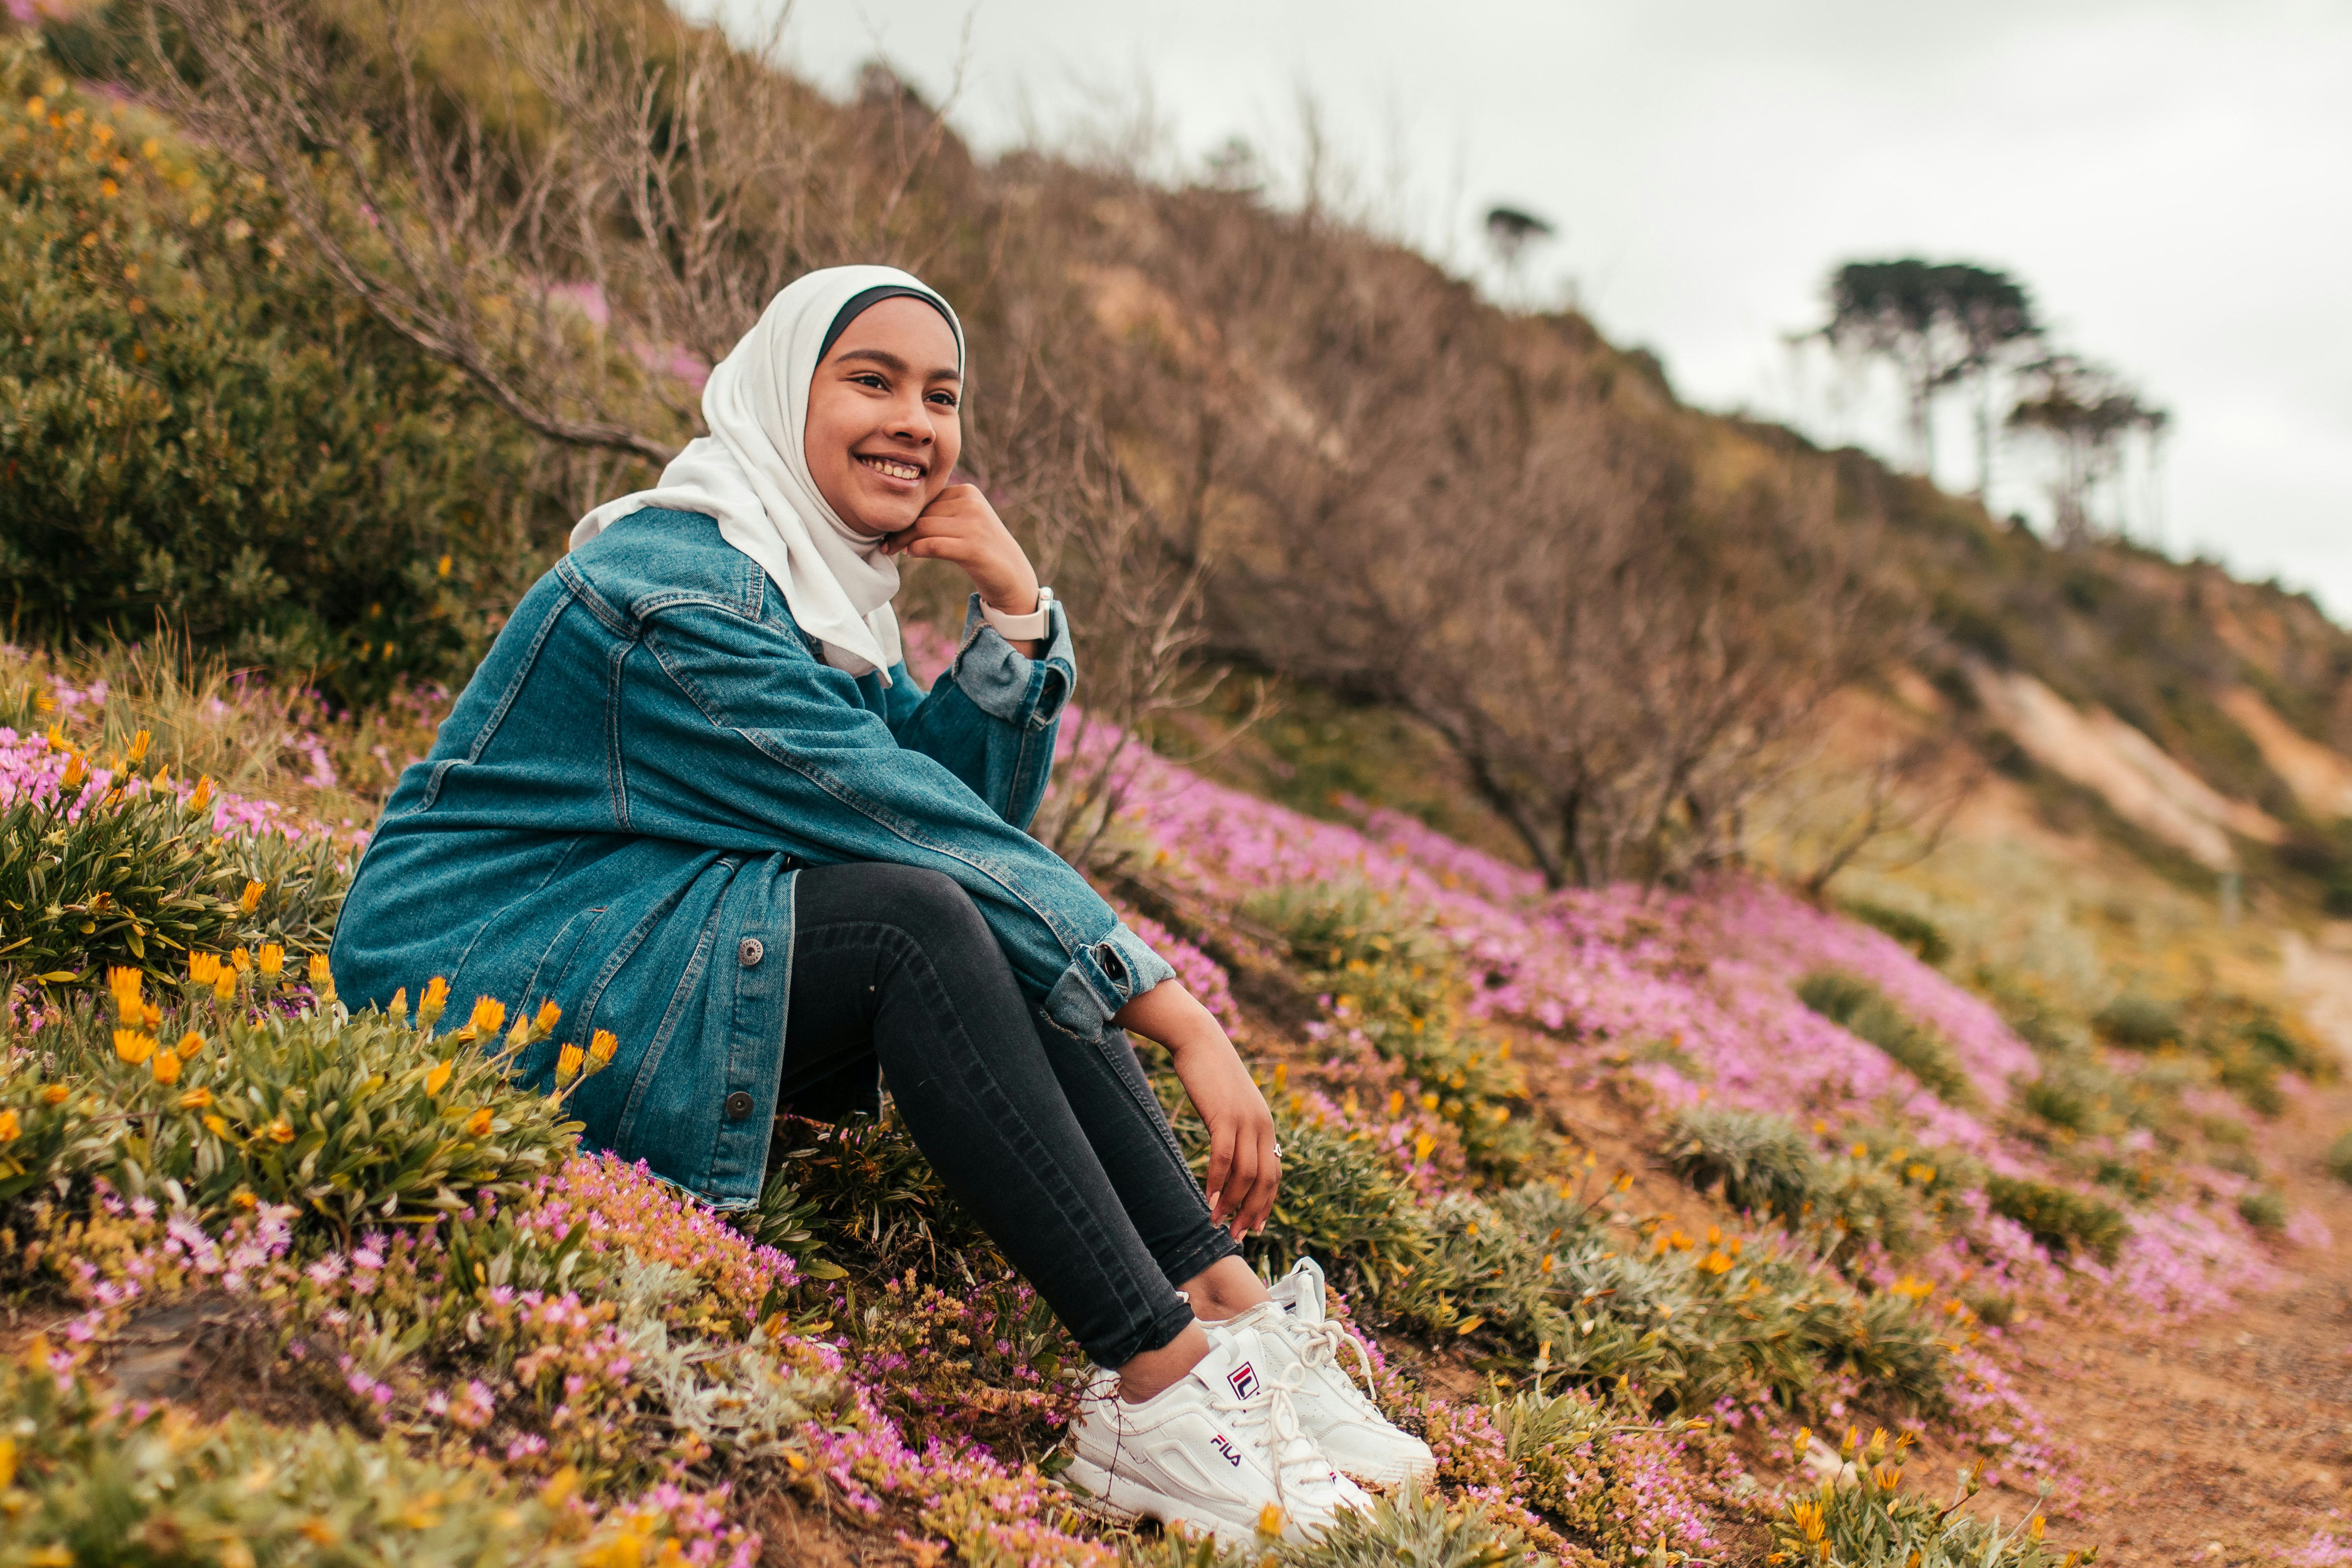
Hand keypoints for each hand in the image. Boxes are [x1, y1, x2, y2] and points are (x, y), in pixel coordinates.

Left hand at [879, 482, 1038, 615]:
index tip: (889, 529)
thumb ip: (941, 512)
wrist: (1013, 577)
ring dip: (902, 540)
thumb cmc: (982, 550)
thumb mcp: (965, 522)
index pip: (926, 500)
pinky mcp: (972, 548)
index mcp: (968, 492)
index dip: (905, 515)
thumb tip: (901, 516)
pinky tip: (911, 554)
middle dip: (899, 529)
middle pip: (921, 513)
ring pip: (922, 527)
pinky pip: (932, 545)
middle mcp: (971, 504)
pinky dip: (916, 549)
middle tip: (885, 544)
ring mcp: (973, 525)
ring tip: (893, 550)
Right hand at [1113, 980, 1279, 1239]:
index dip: (1266, 1204)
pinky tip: (1208, 1198)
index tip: (1255, 1227)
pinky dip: (1216, 1182)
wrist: (1199, 1040)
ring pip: (1246, 1174)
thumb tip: (1230, 1160)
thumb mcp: (1230, 1106)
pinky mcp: (1225, 1115)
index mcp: (1266, 1125)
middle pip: (1265, 1180)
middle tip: (1238, 1236)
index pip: (1274, 1173)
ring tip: (1217, 1222)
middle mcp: (1262, 1125)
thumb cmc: (1210, 1075)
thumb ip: (1236, 1131)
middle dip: (1252, 1212)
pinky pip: (1224, 1158)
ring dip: (1232, 1203)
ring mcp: (1246, 1120)